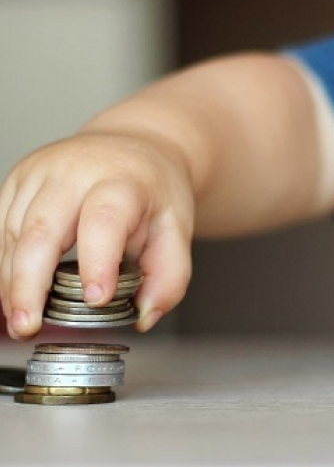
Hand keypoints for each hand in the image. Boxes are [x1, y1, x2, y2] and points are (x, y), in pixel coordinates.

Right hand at [0, 132, 194, 339]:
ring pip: (13, 232)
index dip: (98, 261)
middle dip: (30, 283)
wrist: (136, 148)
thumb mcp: (177, 228)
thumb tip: (145, 314)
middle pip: (42, 228)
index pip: (105, 219)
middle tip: (30, 325)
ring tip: (23, 320)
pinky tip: (15, 293)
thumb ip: (170, 276)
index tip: (97, 299)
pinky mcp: (17, 180)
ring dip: (12, 282)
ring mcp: (40, 172)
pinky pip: (1, 228)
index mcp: (123, 179)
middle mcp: (76, 170)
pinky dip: (5, 265)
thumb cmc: (153, 190)